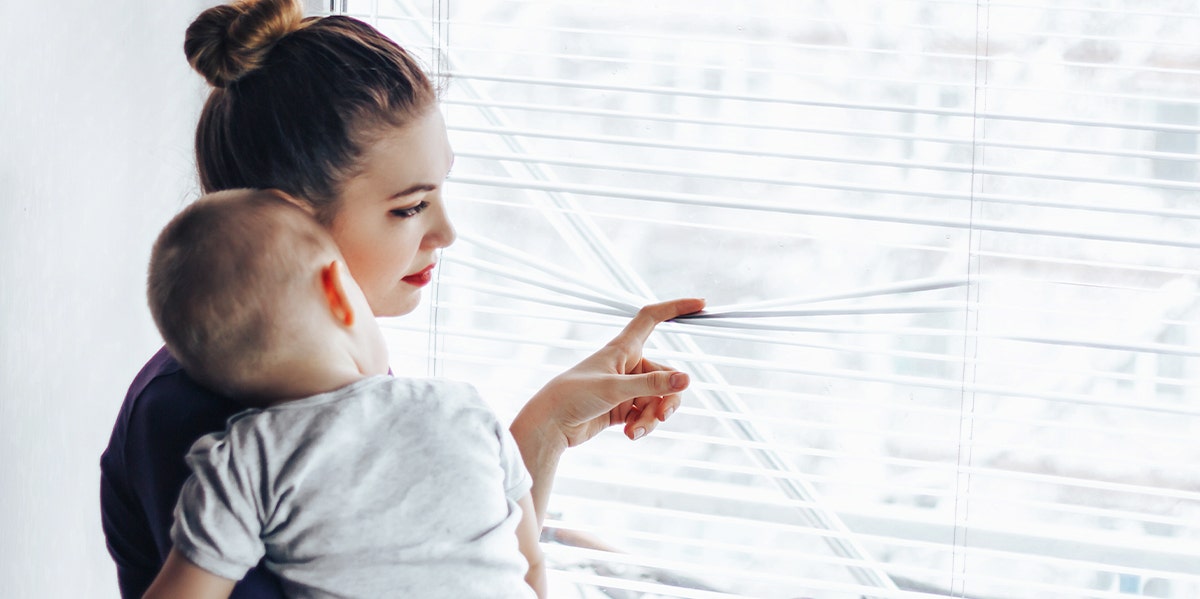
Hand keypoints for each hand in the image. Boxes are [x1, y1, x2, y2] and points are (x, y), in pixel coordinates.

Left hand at [533, 298, 705, 447]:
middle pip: (664, 374)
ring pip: (656, 399)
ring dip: (651, 417)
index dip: (675, 308)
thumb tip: (686, 380)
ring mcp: (625, 387)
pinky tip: (630, 434)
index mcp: (622, 348)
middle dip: (666, 398)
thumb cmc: (574, 396)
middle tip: (663, 416)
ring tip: (636, 431)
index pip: (652, 318)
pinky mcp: (621, 408)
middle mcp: (626, 365)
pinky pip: (645, 414)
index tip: (700, 305)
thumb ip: (651, 384)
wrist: (550, 425)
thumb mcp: (615, 389)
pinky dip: (642, 425)